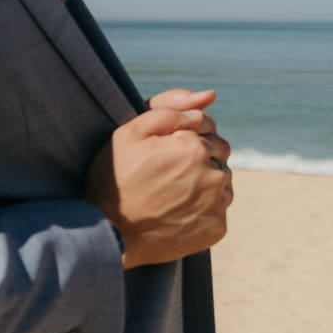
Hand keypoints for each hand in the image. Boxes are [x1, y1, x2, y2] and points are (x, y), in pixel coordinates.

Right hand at [84, 88, 233, 268]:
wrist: (110, 232)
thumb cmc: (115, 179)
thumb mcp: (128, 133)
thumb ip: (168, 109)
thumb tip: (207, 100)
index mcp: (194, 147)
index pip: (208, 126)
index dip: (186, 133)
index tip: (165, 148)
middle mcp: (213, 174)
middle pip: (219, 153)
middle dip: (199, 155)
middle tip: (167, 169)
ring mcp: (217, 204)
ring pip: (222, 181)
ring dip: (205, 181)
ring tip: (172, 190)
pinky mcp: (217, 228)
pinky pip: (219, 209)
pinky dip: (204, 208)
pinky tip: (178, 210)